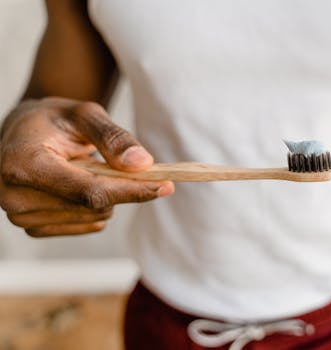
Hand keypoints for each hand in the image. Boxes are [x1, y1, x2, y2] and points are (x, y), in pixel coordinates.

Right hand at [0, 97, 173, 236]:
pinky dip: (96, 206)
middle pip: (96, 206)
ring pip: (96, 218)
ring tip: (85, 168)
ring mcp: (22, 217)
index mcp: (24, 163)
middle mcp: (15, 196)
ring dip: (106, 194)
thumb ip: (113, 137)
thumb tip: (142, 164)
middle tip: (119, 161)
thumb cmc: (54, 120)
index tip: (166, 185)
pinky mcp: (34, 229)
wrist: (23, 133)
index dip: (132, 190)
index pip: (90, 191)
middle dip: (120, 185)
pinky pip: (88, 225)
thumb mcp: (84, 114)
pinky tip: (78, 184)